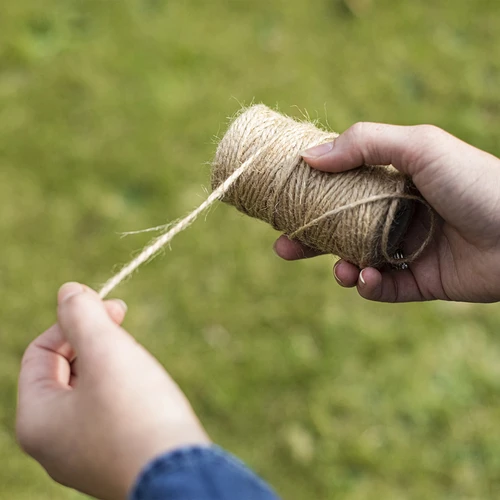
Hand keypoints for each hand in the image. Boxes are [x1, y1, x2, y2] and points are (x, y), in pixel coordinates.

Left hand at [16, 282, 209, 498]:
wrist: (181, 475)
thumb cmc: (139, 412)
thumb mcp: (107, 351)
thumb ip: (81, 315)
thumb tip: (67, 290)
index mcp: (37, 420)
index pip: (40, 352)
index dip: (73, 320)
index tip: (113, 307)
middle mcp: (52, 445)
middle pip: (63, 371)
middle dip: (93, 341)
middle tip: (126, 326)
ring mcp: (82, 456)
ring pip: (87, 390)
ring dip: (110, 363)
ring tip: (140, 361)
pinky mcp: (112, 459)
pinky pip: (106, 412)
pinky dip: (122, 389)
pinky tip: (147, 388)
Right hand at [274, 123, 499, 302]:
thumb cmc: (476, 181)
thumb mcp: (421, 147)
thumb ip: (364, 144)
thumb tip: (309, 157)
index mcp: (392, 182)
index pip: (340, 186)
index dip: (311, 193)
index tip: (283, 199)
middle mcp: (395, 215)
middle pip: (339, 227)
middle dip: (309, 238)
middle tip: (283, 245)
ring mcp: (406, 249)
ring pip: (356, 260)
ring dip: (338, 266)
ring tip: (339, 269)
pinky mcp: (420, 280)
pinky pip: (383, 288)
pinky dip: (368, 286)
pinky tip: (366, 279)